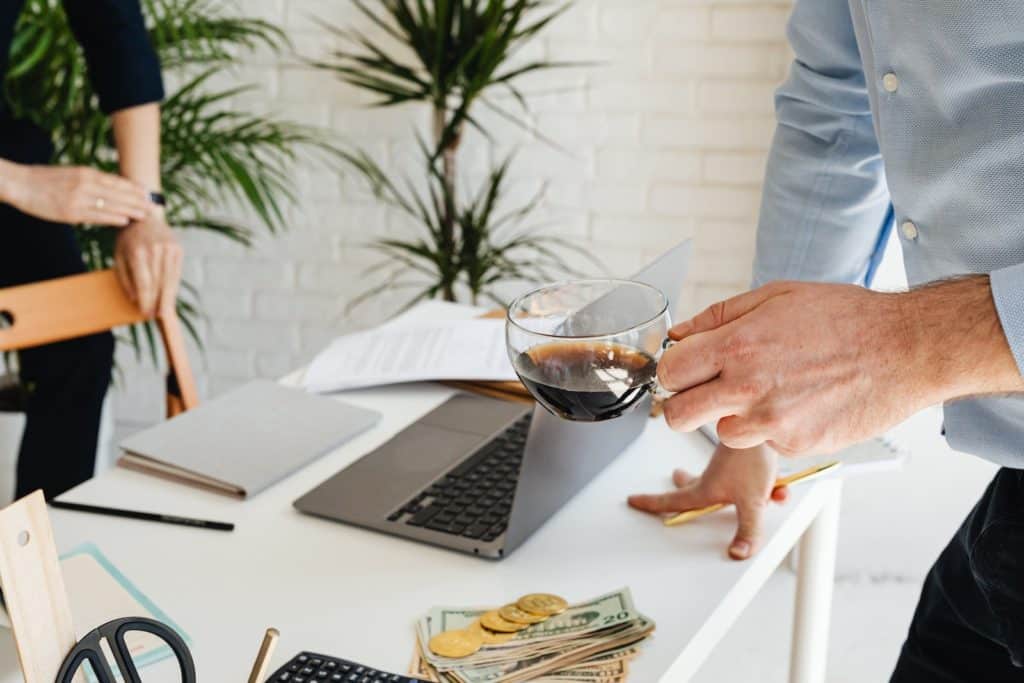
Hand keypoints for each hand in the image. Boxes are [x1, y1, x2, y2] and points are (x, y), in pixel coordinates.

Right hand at [0, 160, 151, 225]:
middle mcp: (85, 184)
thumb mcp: (71, 174)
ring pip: (110, 205)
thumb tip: (111, 188)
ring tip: (145, 215)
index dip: (134, 188)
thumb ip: (91, 180)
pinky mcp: (70, 212)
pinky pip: (96, 216)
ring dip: (130, 210)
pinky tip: (125, 221)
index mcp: (86, 173)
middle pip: (118, 193)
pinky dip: (112, 218)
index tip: (148, 193)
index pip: (116, 181)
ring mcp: (78, 198)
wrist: (21, 184)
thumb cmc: (46, 180)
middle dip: (137, 200)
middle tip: (153, 206)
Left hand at [114, 214, 182, 316]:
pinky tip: (169, 296)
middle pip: (159, 284)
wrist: (144, 216)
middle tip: (155, 316)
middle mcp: (156, 250)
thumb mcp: (119, 256)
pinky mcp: (178, 249)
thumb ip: (125, 278)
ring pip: (170, 280)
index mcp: (138, 252)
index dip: (146, 300)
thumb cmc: (127, 239)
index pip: (144, 283)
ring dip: (167, 298)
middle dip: (157, 302)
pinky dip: (173, 286)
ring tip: (164, 311)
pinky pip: (176, 273)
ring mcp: (169, 249)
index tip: (145, 314)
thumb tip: (134, 299)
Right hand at [628, 444, 787, 559]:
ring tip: (733, 492)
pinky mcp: (745, 460)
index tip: (633, 499)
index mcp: (705, 490)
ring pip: (721, 481)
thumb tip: (738, 554)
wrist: (764, 425)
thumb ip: (748, 530)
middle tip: (674, 478)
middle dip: (683, 485)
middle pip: (692, 486)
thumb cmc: (750, 457)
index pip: (672, 501)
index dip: (651, 503)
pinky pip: (751, 479)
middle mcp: (714, 478)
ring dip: (729, 489)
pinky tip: (780, 489)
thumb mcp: (752, 501)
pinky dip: (765, 486)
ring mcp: (728, 468)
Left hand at [656, 281, 931, 455]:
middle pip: (677, 416)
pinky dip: (772, 428)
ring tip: (767, 392)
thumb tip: (678, 334)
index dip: (673, 371)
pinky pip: (764, 442)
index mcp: (737, 345)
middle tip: (704, 392)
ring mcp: (772, 422)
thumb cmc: (844, 318)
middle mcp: (748, 387)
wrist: (904, 350)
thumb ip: (718, 317)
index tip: (684, 370)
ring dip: (732, 417)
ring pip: (720, 434)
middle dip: (684, 404)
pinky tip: (799, 402)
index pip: (670, 372)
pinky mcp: (796, 445)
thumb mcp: (775, 296)